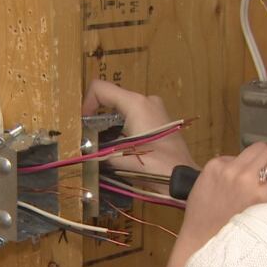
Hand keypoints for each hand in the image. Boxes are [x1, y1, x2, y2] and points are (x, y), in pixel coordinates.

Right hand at [82, 80, 198, 187]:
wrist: (184, 179)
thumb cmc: (156, 166)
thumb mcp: (120, 158)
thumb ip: (98, 151)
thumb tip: (82, 152)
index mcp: (136, 103)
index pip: (100, 88)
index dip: (86, 103)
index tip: (82, 124)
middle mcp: (146, 100)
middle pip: (112, 99)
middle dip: (97, 117)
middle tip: (89, 139)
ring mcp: (156, 108)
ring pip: (122, 110)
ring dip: (110, 125)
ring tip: (104, 146)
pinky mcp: (161, 120)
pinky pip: (135, 117)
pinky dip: (123, 128)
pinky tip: (121, 148)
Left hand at [164, 140, 266, 266]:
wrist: (203, 246)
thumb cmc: (243, 239)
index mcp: (263, 191)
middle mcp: (243, 175)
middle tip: (266, 183)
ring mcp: (224, 169)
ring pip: (250, 150)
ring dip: (253, 164)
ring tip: (246, 186)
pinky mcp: (210, 167)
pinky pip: (231, 157)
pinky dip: (234, 168)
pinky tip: (229, 188)